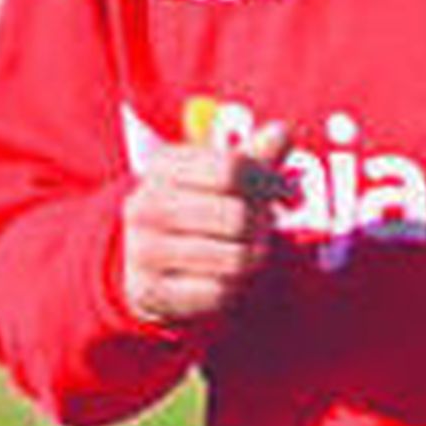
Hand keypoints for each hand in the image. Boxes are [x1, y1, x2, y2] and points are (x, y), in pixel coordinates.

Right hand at [122, 121, 291, 325]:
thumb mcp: (219, 176)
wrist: (142, 262)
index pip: (233, 169)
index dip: (269, 183)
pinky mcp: (151, 291)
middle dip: (262, 226)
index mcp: (164, 165)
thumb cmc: (195, 209)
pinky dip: (233, 287)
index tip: (282, 194)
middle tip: (263, 229)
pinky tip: (225, 277)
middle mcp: (146, 204)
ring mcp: (144, 249)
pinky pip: (219, 292)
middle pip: (237, 217)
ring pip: (235, 258)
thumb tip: (283, 132)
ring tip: (246, 252)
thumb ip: (254, 156)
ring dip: (253, 258)